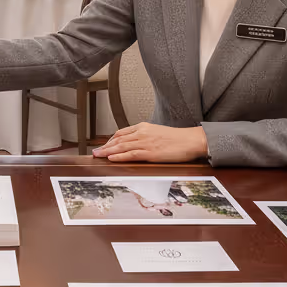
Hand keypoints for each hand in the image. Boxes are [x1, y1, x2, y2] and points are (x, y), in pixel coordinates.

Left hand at [92, 123, 207, 162]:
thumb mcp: (159, 133)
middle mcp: (142, 133)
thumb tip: (138, 144)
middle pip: (118, 139)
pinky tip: (111, 158)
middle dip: (105, 146)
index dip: (111, 140)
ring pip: (121, 147)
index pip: (122, 133)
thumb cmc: (178, 139)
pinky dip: (119, 156)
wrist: (191, 140)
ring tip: (98, 156)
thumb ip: (147, 137)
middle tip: (95, 152)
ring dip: (107, 151)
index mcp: (144, 127)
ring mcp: (145, 142)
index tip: (104, 145)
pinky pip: (130, 154)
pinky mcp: (150, 152)